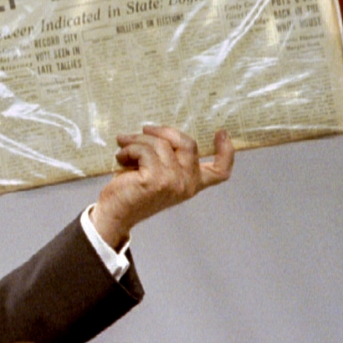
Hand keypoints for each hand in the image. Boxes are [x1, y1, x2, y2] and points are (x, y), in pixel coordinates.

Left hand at [91, 126, 233, 248]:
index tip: (221, 133)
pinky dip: (129, 149)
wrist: (115, 214)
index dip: (226, 151)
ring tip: (124, 144)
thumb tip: (161, 130)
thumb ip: (170, 159)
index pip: (220, 172)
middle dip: (164, 131)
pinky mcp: (156, 180)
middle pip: (188, 144)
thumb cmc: (134, 190)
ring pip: (161, 144)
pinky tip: (121, 157)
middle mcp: (188, 184)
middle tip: (144, 129)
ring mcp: (174, 182)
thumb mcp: (159, 173)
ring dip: (138, 140)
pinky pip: (144, 151)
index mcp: (193, 183)